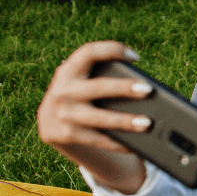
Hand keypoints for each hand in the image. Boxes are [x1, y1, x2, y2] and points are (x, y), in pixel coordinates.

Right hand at [37, 41, 152, 155]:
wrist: (48, 122)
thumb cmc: (79, 95)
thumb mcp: (81, 81)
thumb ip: (100, 78)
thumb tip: (142, 89)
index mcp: (68, 70)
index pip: (88, 52)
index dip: (112, 50)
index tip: (136, 57)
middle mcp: (62, 90)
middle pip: (98, 87)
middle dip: (124, 88)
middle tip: (148, 90)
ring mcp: (62, 114)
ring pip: (99, 118)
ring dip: (124, 121)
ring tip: (147, 123)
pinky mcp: (64, 135)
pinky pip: (96, 140)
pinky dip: (117, 143)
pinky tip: (134, 145)